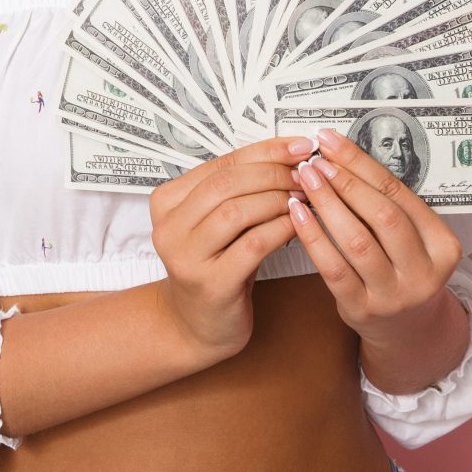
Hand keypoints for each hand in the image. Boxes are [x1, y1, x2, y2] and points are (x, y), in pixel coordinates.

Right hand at [149, 136, 317, 361]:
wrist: (196, 325)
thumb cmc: (215, 266)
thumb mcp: (217, 224)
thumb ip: (238, 191)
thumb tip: (289, 154)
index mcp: (166, 202)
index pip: (221, 164)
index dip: (264, 151)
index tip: (300, 145)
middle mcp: (168, 227)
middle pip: (226, 183)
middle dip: (273, 173)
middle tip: (306, 173)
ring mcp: (186, 257)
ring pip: (236, 211)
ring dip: (277, 199)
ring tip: (304, 197)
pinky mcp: (211, 284)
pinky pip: (252, 245)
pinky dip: (280, 228)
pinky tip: (299, 224)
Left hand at [288, 125, 465, 344]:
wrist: (406, 329)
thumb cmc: (402, 268)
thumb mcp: (413, 239)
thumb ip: (388, 204)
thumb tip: (341, 154)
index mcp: (443, 245)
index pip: (399, 194)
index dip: (361, 164)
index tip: (330, 141)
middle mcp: (424, 272)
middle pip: (382, 216)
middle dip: (344, 182)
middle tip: (314, 160)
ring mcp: (394, 295)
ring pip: (357, 242)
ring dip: (326, 205)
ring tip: (304, 180)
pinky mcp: (363, 309)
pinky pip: (334, 268)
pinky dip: (312, 237)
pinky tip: (297, 213)